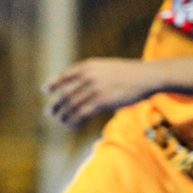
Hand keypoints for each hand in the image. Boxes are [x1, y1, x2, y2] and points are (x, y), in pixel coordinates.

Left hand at [45, 59, 162, 129]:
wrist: (147, 76)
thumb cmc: (129, 73)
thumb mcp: (107, 67)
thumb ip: (92, 73)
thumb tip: (79, 84)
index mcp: (89, 66)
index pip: (65, 75)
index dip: (54, 83)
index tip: (45, 90)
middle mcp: (89, 76)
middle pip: (65, 93)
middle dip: (55, 104)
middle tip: (48, 113)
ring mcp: (95, 89)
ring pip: (72, 105)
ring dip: (64, 116)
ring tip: (61, 122)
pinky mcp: (102, 102)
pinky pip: (82, 114)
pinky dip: (75, 122)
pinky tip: (72, 127)